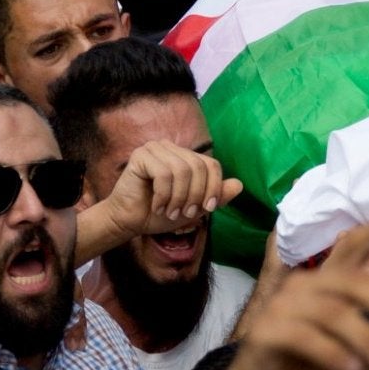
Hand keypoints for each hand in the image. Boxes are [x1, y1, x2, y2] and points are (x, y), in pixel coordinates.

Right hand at [103, 139, 241, 237]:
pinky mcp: (141, 155)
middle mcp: (171, 148)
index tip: (207, 209)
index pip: (212, 164)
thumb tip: (239, 185)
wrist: (129, 221)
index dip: (214, 187)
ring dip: (178, 198)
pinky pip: (164, 174)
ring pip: (183, 170)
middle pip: (199, 166)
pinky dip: (164, 195)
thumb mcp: (194, 208)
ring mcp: (155, 149)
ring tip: (170, 212)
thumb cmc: (159, 214)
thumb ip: (215, 196)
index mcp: (185, 157)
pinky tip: (157, 205)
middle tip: (184, 214)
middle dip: (195, 195)